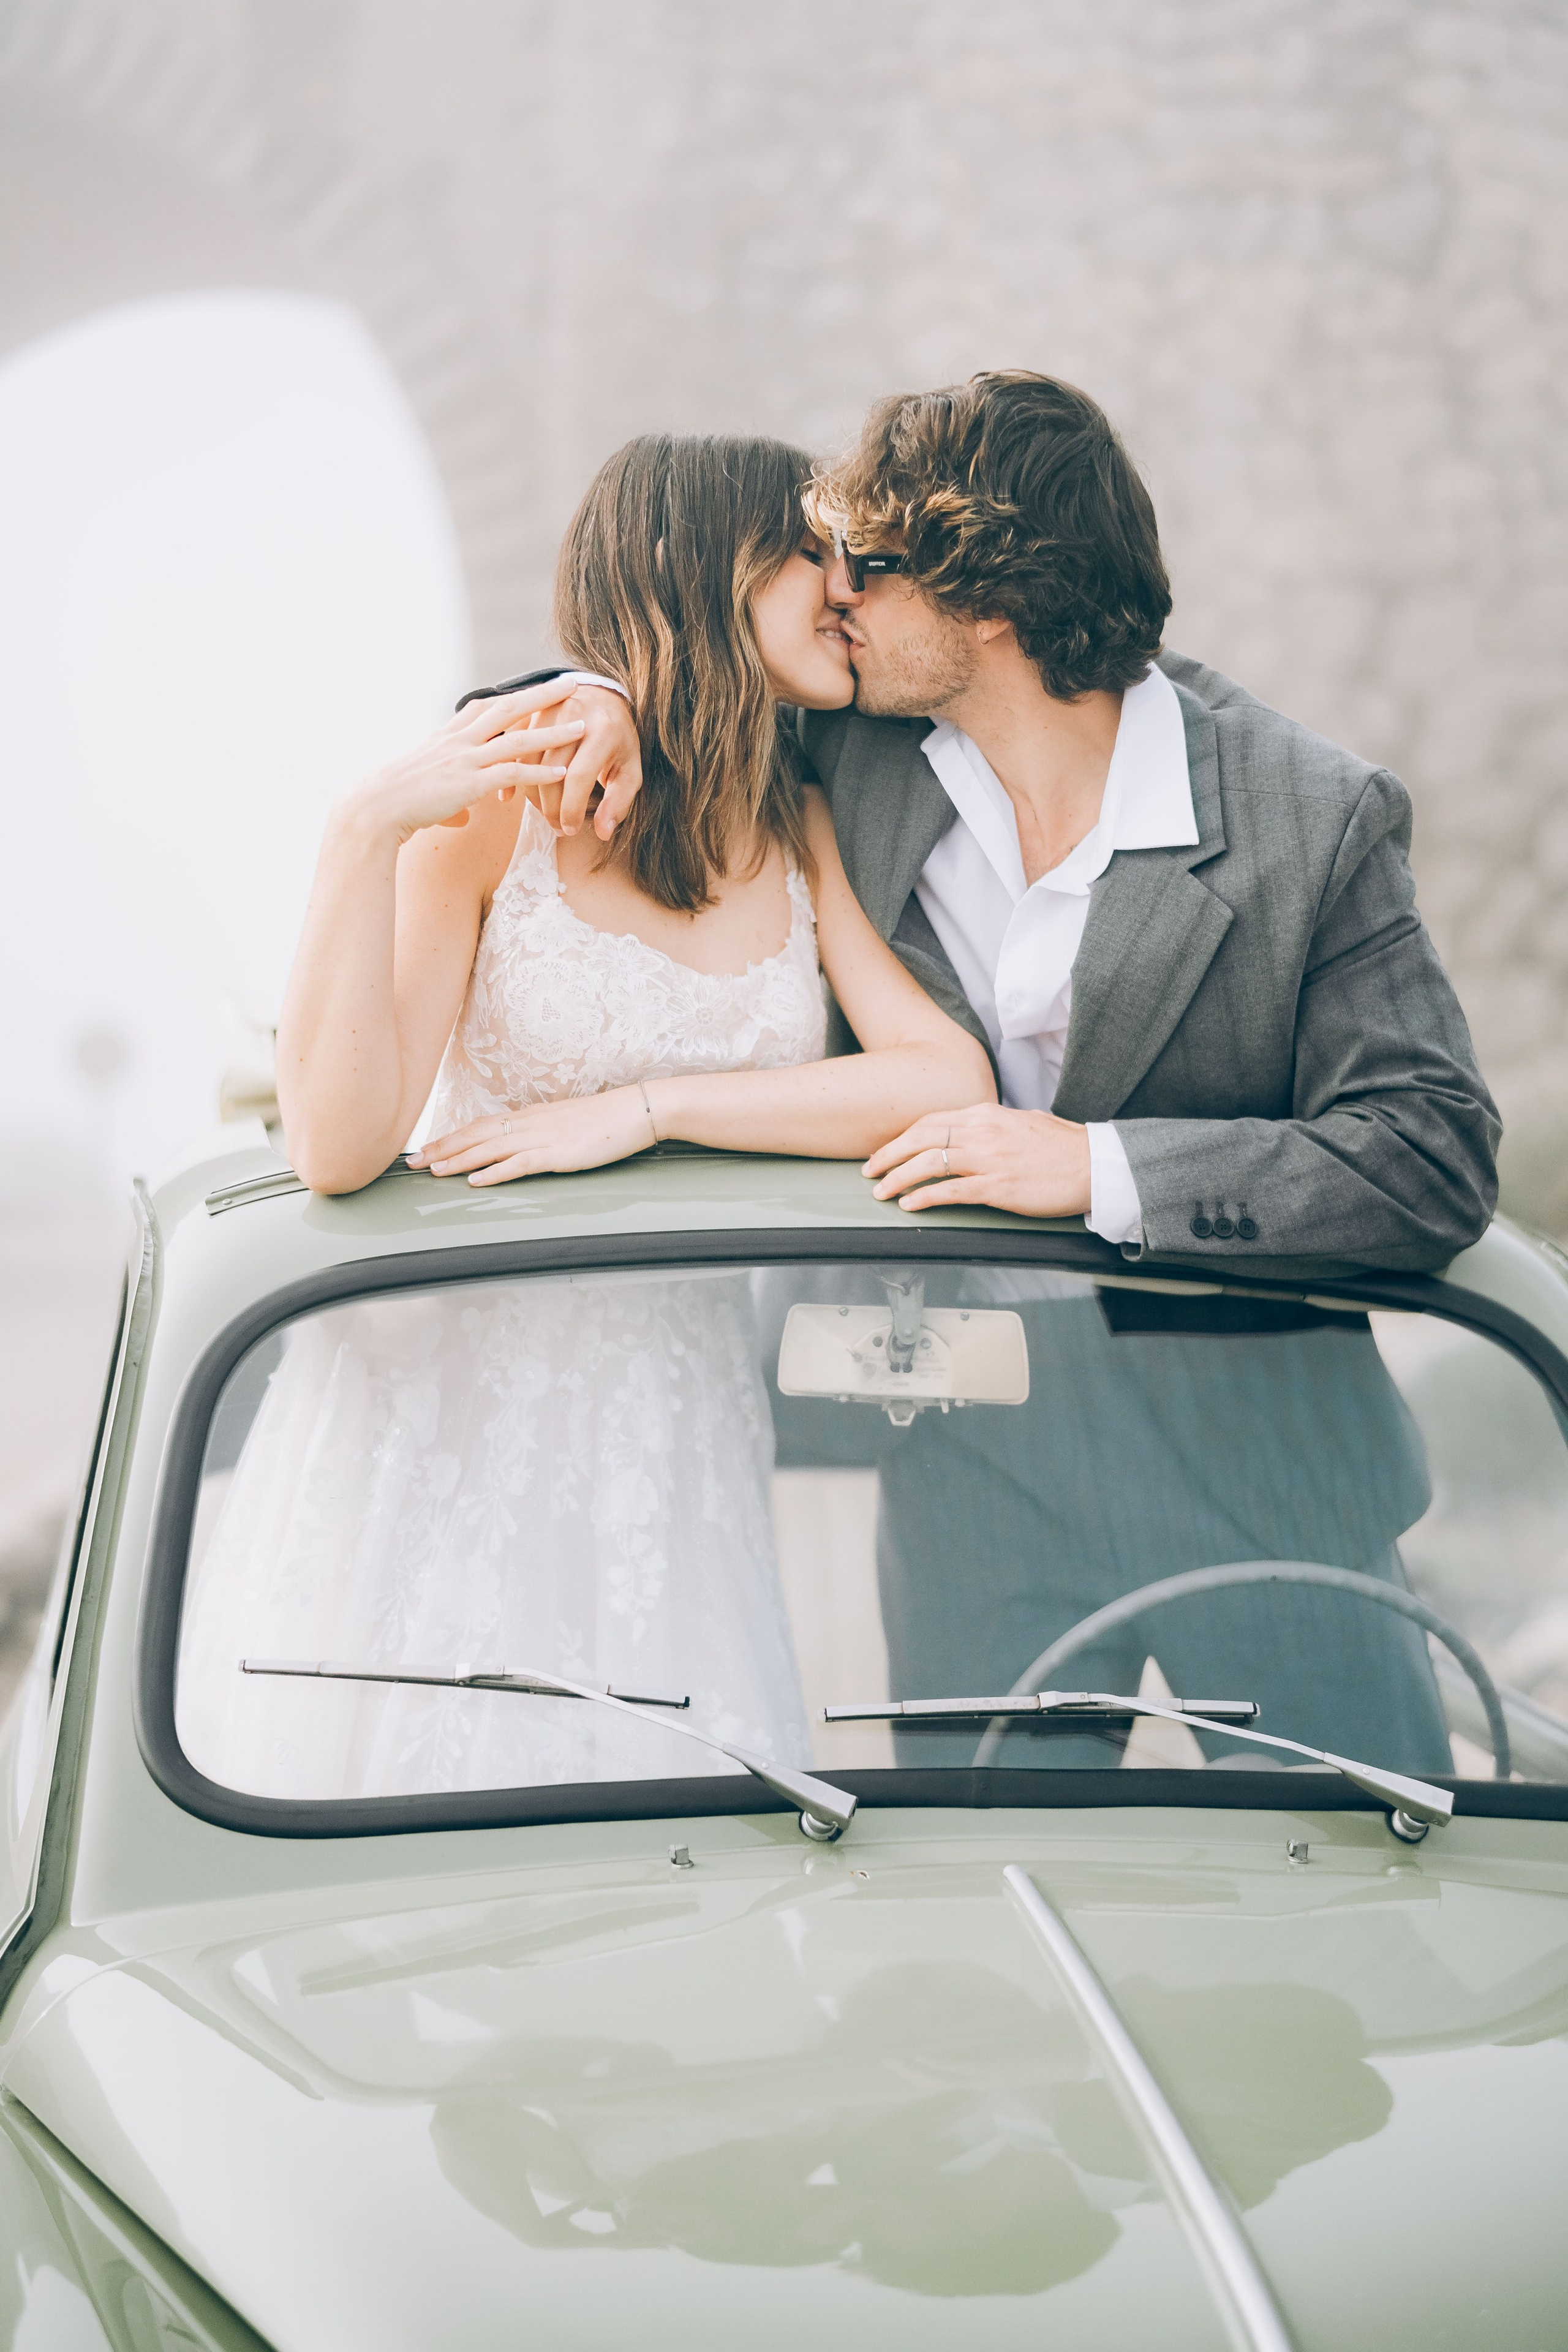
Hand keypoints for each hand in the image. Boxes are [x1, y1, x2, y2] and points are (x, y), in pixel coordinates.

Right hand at [342, 679, 586, 844]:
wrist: (373, 808)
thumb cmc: (395, 802)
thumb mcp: (426, 791)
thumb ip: (452, 799)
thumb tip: (463, 815)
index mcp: (447, 737)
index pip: (484, 707)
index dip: (513, 695)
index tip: (536, 686)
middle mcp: (458, 741)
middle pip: (508, 709)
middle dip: (542, 696)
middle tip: (571, 685)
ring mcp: (464, 761)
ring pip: (517, 739)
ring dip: (553, 733)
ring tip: (582, 727)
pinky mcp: (467, 784)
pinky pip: (511, 774)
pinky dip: (538, 773)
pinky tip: (562, 773)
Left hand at [408, 1087, 658, 1184]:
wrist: (634, 1111)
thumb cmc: (603, 1120)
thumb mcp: (564, 1124)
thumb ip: (539, 1133)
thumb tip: (519, 1145)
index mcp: (530, 1117)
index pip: (481, 1125)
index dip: (452, 1137)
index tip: (427, 1148)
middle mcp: (529, 1124)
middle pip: (476, 1134)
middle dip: (443, 1148)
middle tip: (413, 1162)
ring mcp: (542, 1138)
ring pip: (490, 1148)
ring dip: (458, 1159)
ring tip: (433, 1171)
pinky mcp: (557, 1154)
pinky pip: (519, 1164)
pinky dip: (494, 1172)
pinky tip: (476, 1181)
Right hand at [516, 684, 643, 840]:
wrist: (603, 698)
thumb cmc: (618, 740)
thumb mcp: (629, 771)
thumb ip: (619, 802)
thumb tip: (603, 832)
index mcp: (602, 731)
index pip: (579, 777)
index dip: (571, 809)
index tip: (569, 829)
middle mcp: (573, 716)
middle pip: (550, 771)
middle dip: (551, 808)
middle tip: (556, 827)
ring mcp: (549, 711)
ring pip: (528, 761)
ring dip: (532, 794)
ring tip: (544, 812)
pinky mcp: (531, 712)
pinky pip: (513, 746)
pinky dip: (509, 772)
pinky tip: (510, 795)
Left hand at [863, 1104, 1092, 1216]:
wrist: (1094, 1165)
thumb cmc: (1062, 1147)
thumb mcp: (1021, 1122)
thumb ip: (990, 1126)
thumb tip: (968, 1133)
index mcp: (986, 1113)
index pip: (930, 1120)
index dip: (901, 1137)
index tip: (884, 1151)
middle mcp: (982, 1131)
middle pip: (920, 1137)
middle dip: (888, 1155)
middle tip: (869, 1170)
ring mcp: (989, 1158)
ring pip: (929, 1162)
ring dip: (897, 1178)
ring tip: (880, 1191)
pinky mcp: (998, 1187)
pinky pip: (951, 1190)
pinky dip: (924, 1196)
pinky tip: (909, 1204)